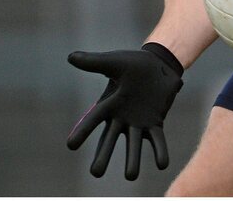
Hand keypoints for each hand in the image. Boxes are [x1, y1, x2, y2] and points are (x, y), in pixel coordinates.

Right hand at [67, 43, 183, 179]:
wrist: (159, 64)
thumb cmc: (134, 63)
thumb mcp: (114, 62)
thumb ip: (94, 62)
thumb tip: (70, 57)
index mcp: (108, 104)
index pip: (93, 120)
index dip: (82, 131)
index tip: (70, 145)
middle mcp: (121, 118)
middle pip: (109, 141)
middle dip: (103, 156)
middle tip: (96, 172)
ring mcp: (138, 122)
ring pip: (133, 146)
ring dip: (132, 161)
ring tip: (131, 176)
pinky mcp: (155, 123)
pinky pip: (157, 140)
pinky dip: (160, 152)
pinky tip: (162, 164)